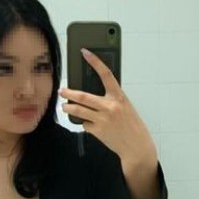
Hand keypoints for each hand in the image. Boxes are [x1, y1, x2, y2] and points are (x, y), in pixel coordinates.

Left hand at [59, 49, 157, 169]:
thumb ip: (112, 99)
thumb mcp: (125, 107)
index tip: (85, 53)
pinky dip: (85, 123)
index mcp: (119, 97)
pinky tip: (90, 125)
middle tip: (62, 91)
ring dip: (68, 108)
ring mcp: (103, 119)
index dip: (95, 62)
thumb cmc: (132, 125)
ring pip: (78, 111)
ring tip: (65, 107)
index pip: (106, 74)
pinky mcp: (98, 131)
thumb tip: (93, 93)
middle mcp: (110, 107)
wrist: (136, 146)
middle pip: (83, 96)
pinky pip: (85, 124)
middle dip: (68, 93)